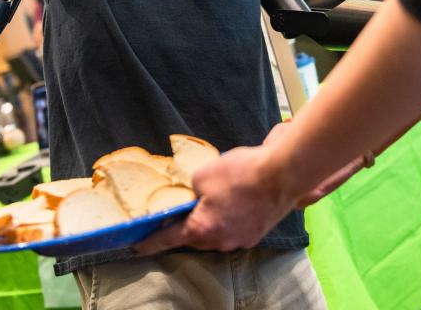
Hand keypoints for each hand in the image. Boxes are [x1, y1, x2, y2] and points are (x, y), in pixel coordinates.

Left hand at [135, 143, 296, 254]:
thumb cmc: (241, 173)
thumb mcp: (201, 174)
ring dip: (208, 222)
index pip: (168, 239)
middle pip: (193, 238)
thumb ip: (189, 188)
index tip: (138, 248)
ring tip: (207, 204)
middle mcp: (220, 241)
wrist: (282, 174)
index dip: (151, 243)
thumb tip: (193, 194)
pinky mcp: (256, 233)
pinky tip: (230, 203)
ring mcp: (241, 240)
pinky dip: (226, 220)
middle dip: (182, 227)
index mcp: (202, 229)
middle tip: (174, 214)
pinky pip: (233, 230)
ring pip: (215, 235)